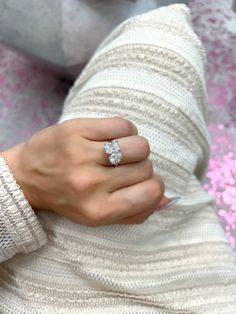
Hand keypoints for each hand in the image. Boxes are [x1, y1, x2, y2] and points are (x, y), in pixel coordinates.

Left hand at [2, 117, 167, 225]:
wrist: (26, 177)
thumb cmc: (67, 197)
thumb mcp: (98, 216)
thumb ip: (135, 212)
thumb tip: (168, 199)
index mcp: (99, 211)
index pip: (151, 192)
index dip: (154, 185)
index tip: (144, 181)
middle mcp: (91, 184)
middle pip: (146, 167)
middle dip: (140, 167)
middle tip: (122, 168)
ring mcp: (83, 154)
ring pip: (139, 145)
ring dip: (135, 148)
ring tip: (119, 151)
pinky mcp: (77, 130)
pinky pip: (123, 125)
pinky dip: (124, 131)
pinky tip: (110, 138)